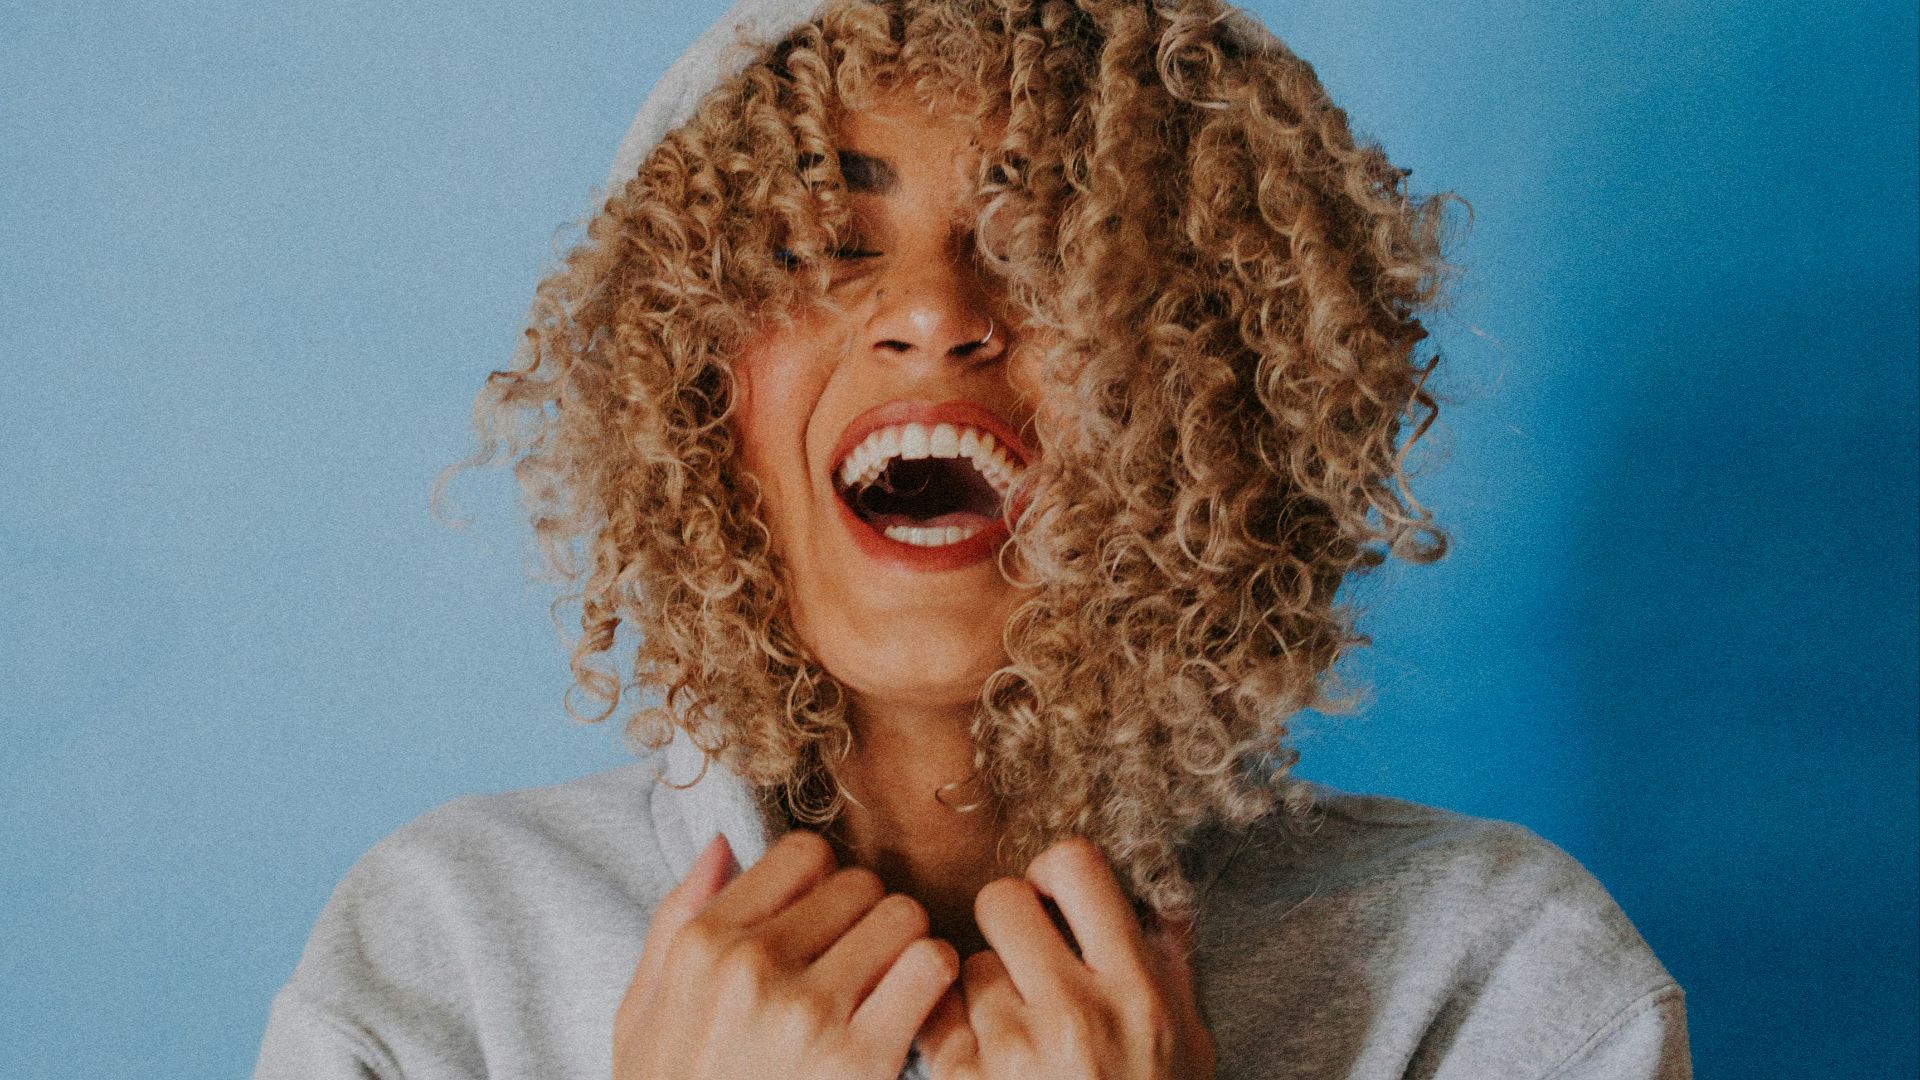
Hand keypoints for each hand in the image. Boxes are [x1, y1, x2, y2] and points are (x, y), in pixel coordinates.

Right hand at [613, 830, 959, 1079]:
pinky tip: (912, 1020)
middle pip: (861, 883)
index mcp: (702, 945)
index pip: (802, 854)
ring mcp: (808, 1011)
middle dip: (869, 921)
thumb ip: (675, 921)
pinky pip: (931, 968)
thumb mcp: (640, 1015)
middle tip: (861, 969)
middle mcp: (752, 965)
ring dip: (907, 950)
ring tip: (889, 993)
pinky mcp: (860, 1060)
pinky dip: (935, 987)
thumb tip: (721, 843)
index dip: (823, 885)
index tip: (823, 927)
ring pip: (903, 916)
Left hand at [916, 838, 1215, 1079]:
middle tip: (1023, 956)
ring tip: (1014, 1031)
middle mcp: (1074, 1014)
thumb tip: (1154, 892)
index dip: (1056, 873)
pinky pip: (935, 1020)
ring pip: (964, 964)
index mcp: (1136, 989)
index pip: (1075, 865)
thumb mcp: (1187, 1039)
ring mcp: (1013, 1055)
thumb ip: (1169, 963)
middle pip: (1000, 901)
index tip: (1056, 899)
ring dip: (981, 990)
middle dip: (1007, 922)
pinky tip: (983, 1059)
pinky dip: (952, 1034)